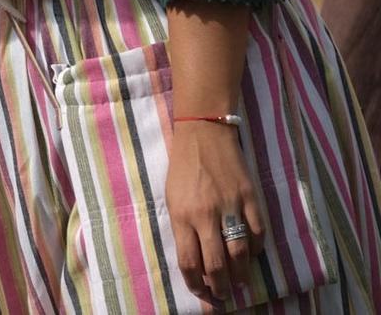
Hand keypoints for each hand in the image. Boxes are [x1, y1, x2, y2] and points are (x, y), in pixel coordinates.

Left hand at [167, 120, 262, 304]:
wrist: (204, 135)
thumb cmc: (183, 168)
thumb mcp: (172, 198)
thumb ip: (183, 228)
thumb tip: (196, 261)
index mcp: (181, 215)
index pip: (189, 262)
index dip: (196, 284)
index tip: (202, 291)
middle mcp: (205, 215)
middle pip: (216, 265)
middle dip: (221, 287)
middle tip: (224, 295)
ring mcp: (230, 207)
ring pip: (240, 254)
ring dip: (242, 275)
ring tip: (239, 282)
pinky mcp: (250, 199)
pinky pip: (258, 234)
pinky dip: (256, 249)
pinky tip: (251, 254)